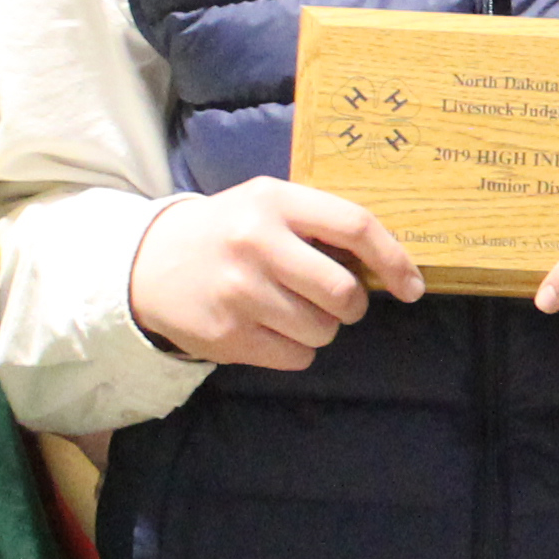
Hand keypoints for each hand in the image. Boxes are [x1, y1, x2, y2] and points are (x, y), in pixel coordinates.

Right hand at [131, 179, 422, 367]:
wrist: (146, 264)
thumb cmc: (227, 233)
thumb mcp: (267, 206)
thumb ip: (319, 224)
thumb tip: (387, 263)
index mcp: (275, 202)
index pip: (355, 226)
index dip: (394, 259)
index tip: (411, 286)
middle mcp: (256, 243)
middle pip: (344, 293)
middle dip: (352, 306)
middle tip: (337, 301)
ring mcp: (240, 292)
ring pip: (323, 331)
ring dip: (321, 328)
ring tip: (291, 311)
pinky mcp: (228, 335)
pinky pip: (296, 357)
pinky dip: (295, 350)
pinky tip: (269, 329)